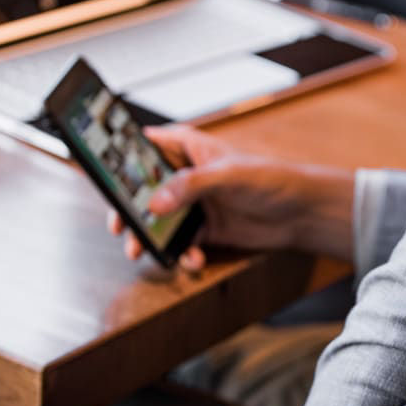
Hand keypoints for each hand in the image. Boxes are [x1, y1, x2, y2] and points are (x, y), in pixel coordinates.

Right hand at [107, 125, 354, 269]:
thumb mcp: (228, 176)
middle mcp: (187, 175)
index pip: (148, 145)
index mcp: (190, 149)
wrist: (303, 213)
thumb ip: (190, 186)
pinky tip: (193, 261)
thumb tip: (154, 204)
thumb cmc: (271, 179)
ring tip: (143, 254)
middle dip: (130, 210)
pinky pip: (182, 243)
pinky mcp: (207, 229)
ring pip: (159, 221)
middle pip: (144, 190)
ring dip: (150, 239)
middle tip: (118, 227)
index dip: (122, 156)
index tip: (102, 174)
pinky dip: (182, 254)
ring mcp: (196, 203)